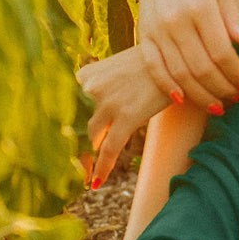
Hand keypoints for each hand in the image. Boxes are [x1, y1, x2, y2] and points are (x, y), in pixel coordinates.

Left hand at [76, 45, 172, 188]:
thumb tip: (94, 117)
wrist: (179, 56)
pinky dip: (102, 168)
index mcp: (85, 75)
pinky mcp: (127, 117)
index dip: (66, 128)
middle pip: (77, 125)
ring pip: (93, 138)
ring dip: (89, 156)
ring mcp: (109, 102)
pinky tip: (95, 183)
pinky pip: (110, 149)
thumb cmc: (151, 63)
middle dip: (77, 144)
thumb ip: (102, 87)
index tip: (60, 143)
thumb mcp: (118, 67)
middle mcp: (91, 88)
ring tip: (85, 173)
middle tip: (73, 164)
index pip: (69, 108)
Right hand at [130, 0, 238, 111]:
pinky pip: (154, 68)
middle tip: (236, 99)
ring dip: (199, 95)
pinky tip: (182, 100)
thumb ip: (234, 19)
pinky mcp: (144, 35)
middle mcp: (176, 20)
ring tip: (217, 106)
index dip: (236, 74)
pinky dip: (167, 87)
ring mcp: (157, 30)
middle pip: (201, 68)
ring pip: (179, 73)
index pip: (221, 52)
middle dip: (221, 89)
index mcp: (200, 7)